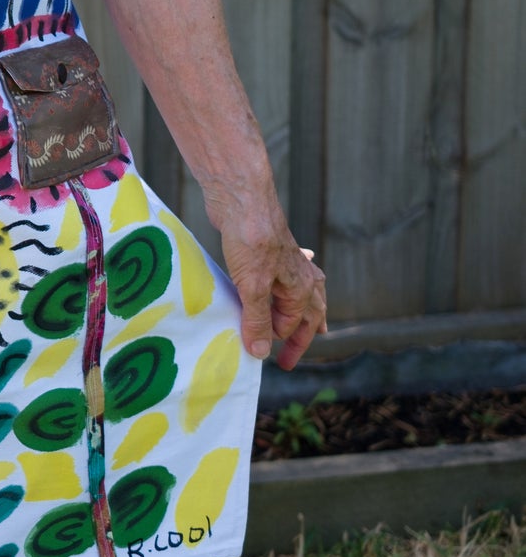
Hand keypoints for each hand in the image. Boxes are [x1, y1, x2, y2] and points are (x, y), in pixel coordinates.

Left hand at [213, 200, 326, 369]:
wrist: (240, 197)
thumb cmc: (251, 239)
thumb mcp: (251, 286)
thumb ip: (256, 320)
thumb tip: (261, 354)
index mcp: (301, 287)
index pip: (291, 325)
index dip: (274, 341)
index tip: (258, 354)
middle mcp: (300, 274)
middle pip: (308, 312)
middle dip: (300, 336)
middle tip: (289, 359)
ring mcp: (286, 260)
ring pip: (302, 291)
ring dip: (304, 311)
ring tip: (315, 324)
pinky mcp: (269, 249)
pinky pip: (285, 275)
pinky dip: (292, 282)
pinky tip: (297, 273)